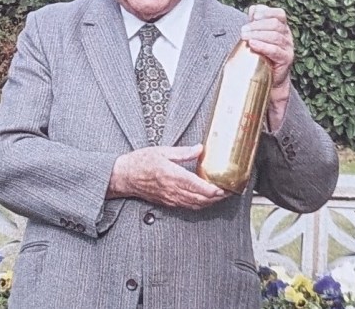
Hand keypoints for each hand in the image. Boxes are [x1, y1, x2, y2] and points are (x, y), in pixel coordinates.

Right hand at [107, 144, 229, 209]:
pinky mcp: (168, 202)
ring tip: (221, 196)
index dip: (215, 190)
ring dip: (210, 202)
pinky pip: (187, 206)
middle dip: (217, 197)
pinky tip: (205, 200)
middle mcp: (173, 189)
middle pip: (201, 198)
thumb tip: (200, 149)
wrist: (124, 176)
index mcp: (173, 175)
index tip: (226, 186)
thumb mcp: (162, 151)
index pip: (199, 187)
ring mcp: (171, 198)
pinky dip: (199, 204)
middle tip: (229, 191)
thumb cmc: (140, 162)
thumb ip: (183, 152)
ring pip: (196, 205)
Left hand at [240, 4, 293, 89]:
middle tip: (242, 30)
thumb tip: (254, 8)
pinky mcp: (286, 59)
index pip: (279, 14)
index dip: (267, 12)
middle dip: (257, 26)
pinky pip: (275, 50)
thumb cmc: (261, 55)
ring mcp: (288, 48)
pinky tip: (253, 44)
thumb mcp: (257, 36)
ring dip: (257, 34)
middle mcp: (287, 36)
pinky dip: (263, 46)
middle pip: (275, 24)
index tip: (253, 16)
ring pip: (275, 36)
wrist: (269, 78)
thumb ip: (256, 22)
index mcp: (282, 28)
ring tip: (244, 36)